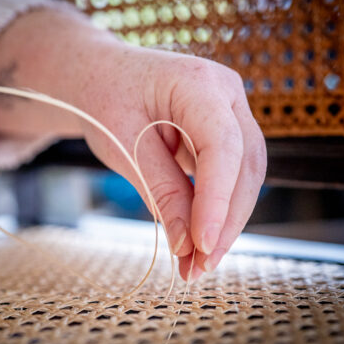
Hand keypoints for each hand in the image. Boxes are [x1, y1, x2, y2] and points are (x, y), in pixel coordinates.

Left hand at [0, 7, 266, 279]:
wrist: (98, 76)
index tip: (202, 244)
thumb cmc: (104, 98)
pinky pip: (230, 174)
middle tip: (200, 267)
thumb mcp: (124, 146)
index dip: (216, 199)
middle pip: (244, 165)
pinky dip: (215, 208)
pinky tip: (198, 239)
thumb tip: (188, 245)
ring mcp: (229, 110)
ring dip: (224, 221)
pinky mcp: (223, 131)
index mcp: (198, 82)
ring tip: (197, 264)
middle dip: (225, 221)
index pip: (222, 146)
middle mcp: (225, 92)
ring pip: (244, 174)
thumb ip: (161, 191)